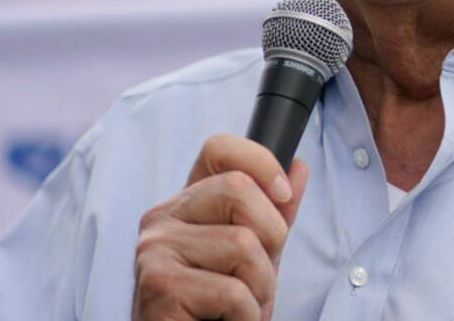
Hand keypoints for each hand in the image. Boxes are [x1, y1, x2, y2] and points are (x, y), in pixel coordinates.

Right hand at [131, 134, 308, 320]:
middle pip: (238, 188)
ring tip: (242, 308)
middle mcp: (162, 219)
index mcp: (186, 204)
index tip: (283, 195)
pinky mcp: (159, 285)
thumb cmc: (219, 309)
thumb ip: (275, 214)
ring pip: (242, 244)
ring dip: (260, 288)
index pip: (219, 148)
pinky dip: (245, 316)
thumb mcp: (257, 256)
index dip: (261, 162)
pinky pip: (232, 291)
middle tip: (258, 277)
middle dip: (271, 238)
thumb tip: (298, 166)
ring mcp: (155, 250)